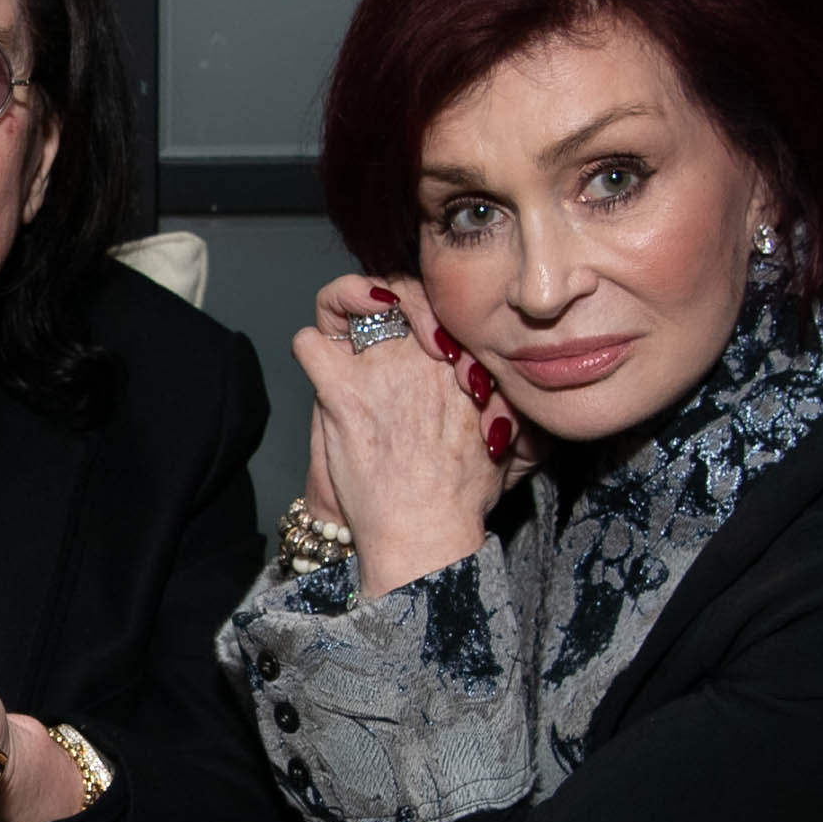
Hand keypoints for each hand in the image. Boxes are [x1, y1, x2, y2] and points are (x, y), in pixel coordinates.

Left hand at [300, 276, 534, 596]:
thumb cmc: (463, 494)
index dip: (434, 308)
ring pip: (348, 302)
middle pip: (398, 290)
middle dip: (392, 297)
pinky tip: (320, 361)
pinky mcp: (338, 393)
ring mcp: (376, 370)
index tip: (434, 336)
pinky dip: (310, 349)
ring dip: (347, 306)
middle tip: (387, 314)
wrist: (424, 531)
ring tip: (352, 321)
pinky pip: (310, 344)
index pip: (441, 299)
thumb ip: (510, 404)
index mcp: (462, 360)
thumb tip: (506, 384)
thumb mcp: (512, 441)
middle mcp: (420, 355)